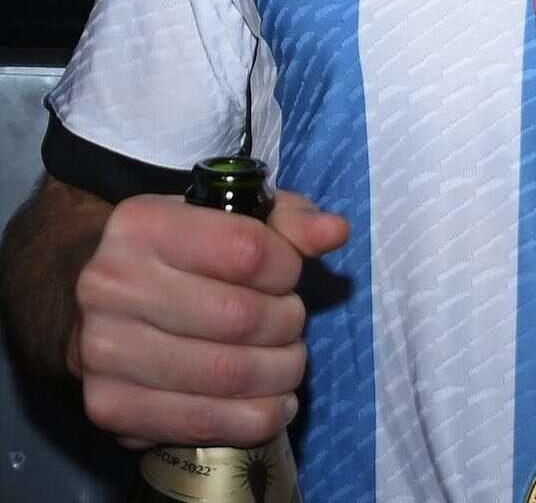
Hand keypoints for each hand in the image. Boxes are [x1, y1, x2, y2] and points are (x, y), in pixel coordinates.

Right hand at [71, 190, 347, 448]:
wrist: (94, 300)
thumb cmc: (180, 250)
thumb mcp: (231, 217)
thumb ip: (288, 221)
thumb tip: (335, 232)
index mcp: (143, 224)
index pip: (246, 250)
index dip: (287, 268)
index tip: (288, 275)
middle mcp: (111, 284)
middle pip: (239, 317)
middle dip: (287, 323)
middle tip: (292, 322)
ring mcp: (103, 351)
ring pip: (226, 375)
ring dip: (279, 373)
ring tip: (288, 361)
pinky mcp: (108, 406)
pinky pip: (202, 423)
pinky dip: (256, 418)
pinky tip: (274, 403)